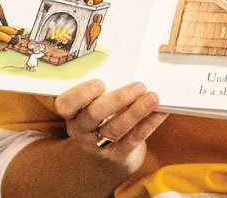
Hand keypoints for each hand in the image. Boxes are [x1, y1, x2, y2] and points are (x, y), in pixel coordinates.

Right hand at [52, 79, 170, 178]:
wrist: (107, 156)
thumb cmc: (103, 118)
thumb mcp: (94, 105)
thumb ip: (103, 92)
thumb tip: (131, 70)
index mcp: (71, 113)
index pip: (65, 104)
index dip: (80, 94)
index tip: (100, 83)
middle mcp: (80, 130)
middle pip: (93, 116)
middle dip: (117, 100)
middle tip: (138, 86)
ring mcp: (97, 146)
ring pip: (115, 129)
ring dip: (136, 112)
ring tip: (153, 98)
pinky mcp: (118, 156)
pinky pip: (134, 138)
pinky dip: (149, 123)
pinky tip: (161, 111)